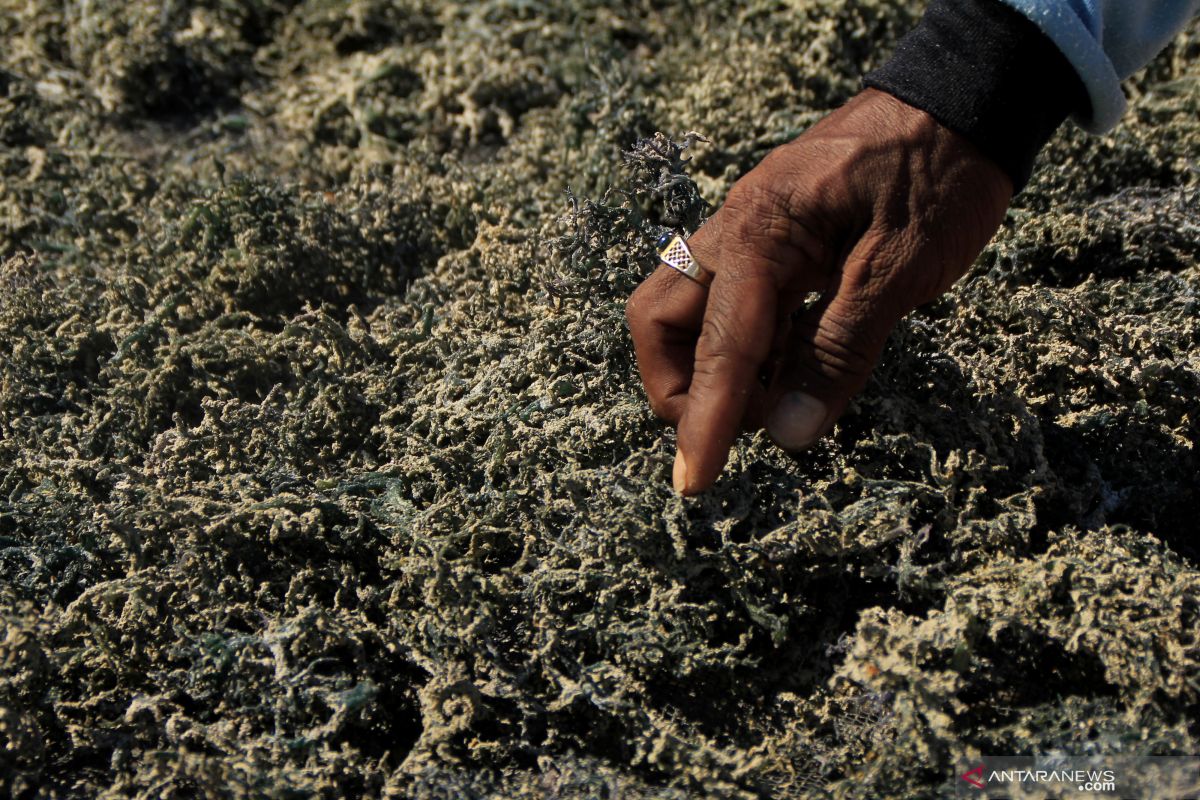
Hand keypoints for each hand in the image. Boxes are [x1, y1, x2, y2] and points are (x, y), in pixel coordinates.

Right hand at [626, 89, 1012, 495]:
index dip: (705, 420)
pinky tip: (792, 376)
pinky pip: (734, 308)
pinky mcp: (772, 244)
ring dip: (712, 371)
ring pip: (687, 314)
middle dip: (680, 387)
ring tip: (778, 403)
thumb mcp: (900, 269)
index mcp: (761, 231)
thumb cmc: (942, 172)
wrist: (966, 99)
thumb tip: (787, 435)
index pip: (719, 344)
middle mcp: (735, 229)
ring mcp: (747, 234)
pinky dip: (751, 353)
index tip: (694, 485)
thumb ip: (839, 351)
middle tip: (739, 428)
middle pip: (661, 321)